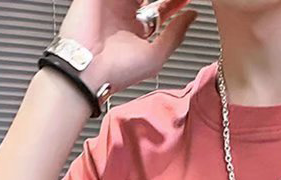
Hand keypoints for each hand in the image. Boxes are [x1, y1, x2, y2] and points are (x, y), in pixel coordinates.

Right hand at [58, 0, 197, 93]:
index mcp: (136, 27)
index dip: (174, 2)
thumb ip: (175, 34)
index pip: (160, 6)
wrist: (88, 72)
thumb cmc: (118, 72)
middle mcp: (123, 12)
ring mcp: (109, 1)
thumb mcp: (156, 55)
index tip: (187, 0)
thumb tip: (192, 16)